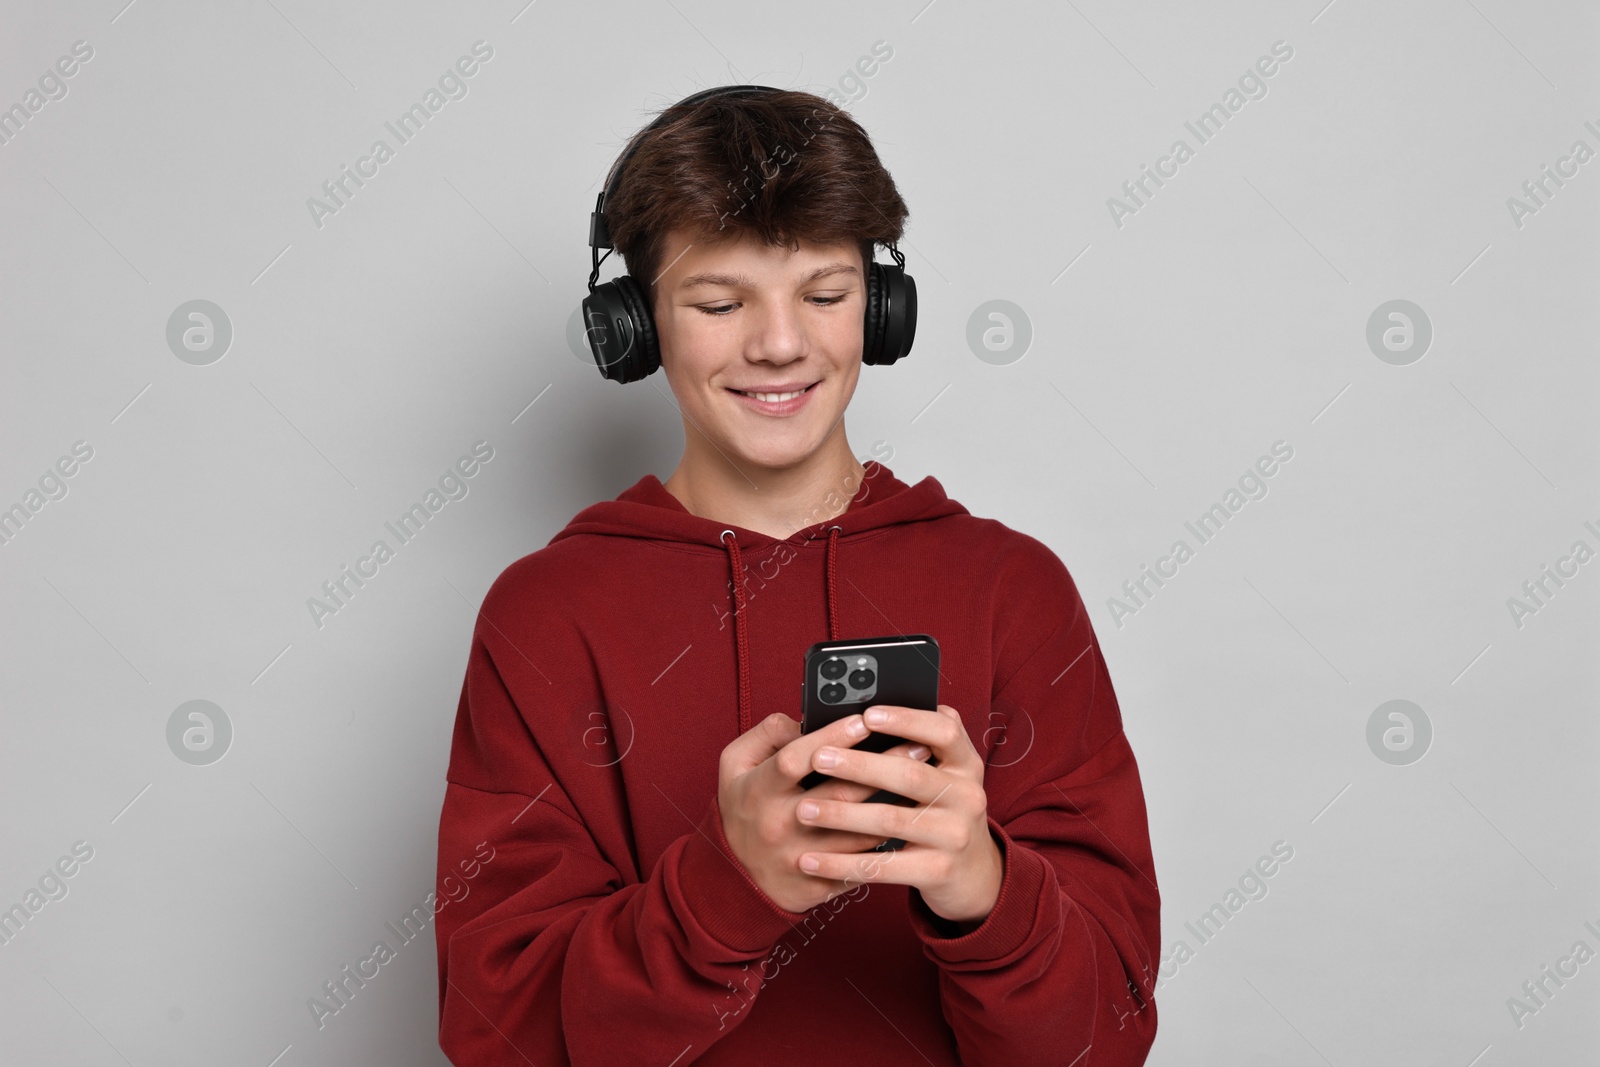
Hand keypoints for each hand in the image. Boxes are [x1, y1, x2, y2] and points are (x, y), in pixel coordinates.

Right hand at [716, 712, 932, 913]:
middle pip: (839, 795)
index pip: (796, 759)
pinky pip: (861, 863)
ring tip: (926, 782)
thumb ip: (765, 734)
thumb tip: (803, 719)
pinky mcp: (819, 885)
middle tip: (919, 746)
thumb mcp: (734, 765)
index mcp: (759, 791)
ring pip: (858, 832)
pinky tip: (912, 822)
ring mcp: (800, 858)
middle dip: (883, 768)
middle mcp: (779, 825)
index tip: (864, 719)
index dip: (830, 738)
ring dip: (895, 807)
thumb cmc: (742, 809)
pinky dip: (888, 843)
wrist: (734, 879)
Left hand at [793, 704, 1003, 928]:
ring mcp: (954, 836)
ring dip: (841, 815)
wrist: (974, 875)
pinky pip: (882, 866)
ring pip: (890, 821)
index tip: (867, 715)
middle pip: (910, 775)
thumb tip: (874, 711)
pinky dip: (842, 864)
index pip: (945, 732)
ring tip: (804, 810)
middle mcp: (967, 796)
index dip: (907, 720)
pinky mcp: (937, 871)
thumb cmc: (943, 811)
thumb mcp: (946, 775)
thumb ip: (922, 743)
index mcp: (966, 764)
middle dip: (860, 766)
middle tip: (818, 758)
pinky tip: (809, 859)